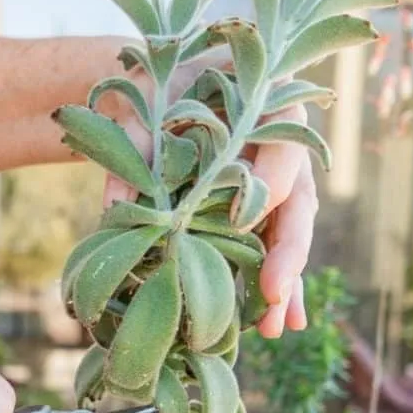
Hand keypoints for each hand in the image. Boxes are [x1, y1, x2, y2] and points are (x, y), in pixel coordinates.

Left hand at [102, 63, 317, 338]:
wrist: (168, 86)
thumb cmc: (163, 85)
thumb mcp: (146, 101)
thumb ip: (135, 145)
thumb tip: (116, 211)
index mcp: (266, 110)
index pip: (283, 147)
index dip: (269, 183)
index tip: (242, 220)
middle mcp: (281, 153)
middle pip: (296, 205)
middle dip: (285, 254)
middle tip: (271, 293)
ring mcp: (276, 186)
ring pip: (289, 237)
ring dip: (283, 285)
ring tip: (273, 328)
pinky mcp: (263, 214)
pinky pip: (274, 253)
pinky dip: (275, 289)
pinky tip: (275, 323)